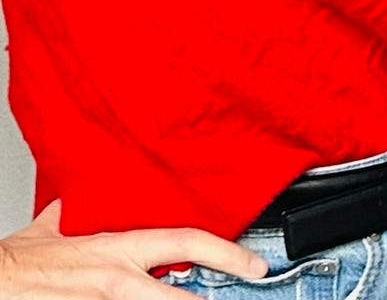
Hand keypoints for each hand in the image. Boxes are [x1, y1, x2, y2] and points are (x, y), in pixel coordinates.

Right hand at [0, 202, 265, 299]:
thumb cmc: (15, 264)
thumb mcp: (52, 230)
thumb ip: (70, 218)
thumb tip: (72, 206)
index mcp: (118, 249)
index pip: (187, 242)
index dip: (226, 253)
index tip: (253, 265)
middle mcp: (117, 279)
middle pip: (180, 294)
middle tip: (238, 295)